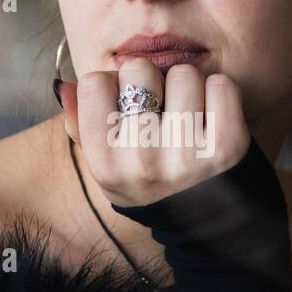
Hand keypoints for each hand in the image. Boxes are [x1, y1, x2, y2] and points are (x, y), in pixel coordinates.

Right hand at [59, 57, 251, 207]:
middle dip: (151, 81)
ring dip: (188, 86)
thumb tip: (64, 85)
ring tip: (188, 115)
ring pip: (183, 73)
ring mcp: (186, 154)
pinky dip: (219, 93)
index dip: (112, 87)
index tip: (126, 107)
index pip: (95, 82)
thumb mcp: (108, 165)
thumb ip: (80, 124)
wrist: (207, 221)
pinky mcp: (227, 146)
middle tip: (160, 109)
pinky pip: (221, 85)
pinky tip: (213, 117)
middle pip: (138, 69)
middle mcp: (142, 160)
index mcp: (105, 163)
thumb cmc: (150, 181)